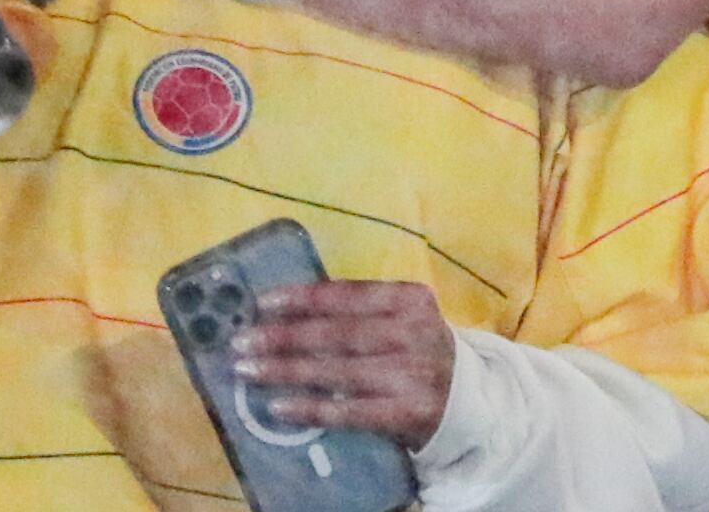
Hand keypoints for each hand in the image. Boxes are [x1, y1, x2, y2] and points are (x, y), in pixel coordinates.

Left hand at [233, 276, 456, 443]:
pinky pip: (348, 412)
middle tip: (242, 340)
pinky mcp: (407, 413)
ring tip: (248, 370)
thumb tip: (283, 311)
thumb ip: (357, 310)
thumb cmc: (416, 349)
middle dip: (284, 336)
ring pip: (337, 371)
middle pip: (338, 332)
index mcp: (411, 299)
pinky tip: (279, 407)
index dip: (302, 298)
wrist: (466, 399)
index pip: (348, 294)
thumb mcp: (401, 317)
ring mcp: (411, 374)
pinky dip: (310, 409)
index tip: (262, 303)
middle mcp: (414, 332)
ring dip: (287, 371)